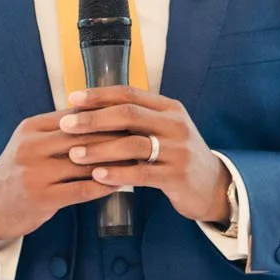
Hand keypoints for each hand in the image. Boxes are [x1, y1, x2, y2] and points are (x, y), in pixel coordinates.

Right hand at [0, 110, 126, 242]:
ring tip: (139, 161)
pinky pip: (81, 190)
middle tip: (144, 137)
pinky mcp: (41, 198)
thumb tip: (103, 114)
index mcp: (31, 128)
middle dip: (115, 137)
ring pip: (84, 163)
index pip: (75, 116)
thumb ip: (61, 129)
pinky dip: (104, 186)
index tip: (133, 117)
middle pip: (83, 137)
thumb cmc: (23, 171)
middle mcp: (31, 147)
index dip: (106, 116)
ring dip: (115, 162)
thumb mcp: (34, 143)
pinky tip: (121, 183)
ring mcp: (34, 173)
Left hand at [56, 86, 232, 224]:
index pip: (130, 93)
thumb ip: (137, 119)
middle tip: (67, 124)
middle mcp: (176, 125)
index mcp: (170, 108)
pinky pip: (142, 173)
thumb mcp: (164, 130)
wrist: (212, 185)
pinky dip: (117, 173)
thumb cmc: (177, 156)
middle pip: (129, 115)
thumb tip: (91, 110)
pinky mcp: (177, 176)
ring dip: (100, 148)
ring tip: (75, 154)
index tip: (72, 98)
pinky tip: (97, 176)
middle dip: (94, 119)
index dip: (100, 95)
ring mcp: (179, 151)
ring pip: (133, 145)